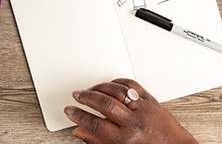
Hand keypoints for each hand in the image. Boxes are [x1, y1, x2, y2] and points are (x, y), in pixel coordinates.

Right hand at [64, 78, 197, 143]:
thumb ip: (98, 142)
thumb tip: (80, 131)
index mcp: (126, 140)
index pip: (96, 124)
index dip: (79, 116)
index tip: (70, 111)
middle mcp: (135, 123)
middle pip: (104, 104)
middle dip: (86, 98)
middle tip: (77, 95)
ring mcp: (143, 109)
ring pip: (117, 91)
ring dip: (100, 88)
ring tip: (90, 90)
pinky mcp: (150, 99)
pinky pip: (131, 85)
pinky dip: (117, 82)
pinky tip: (109, 85)